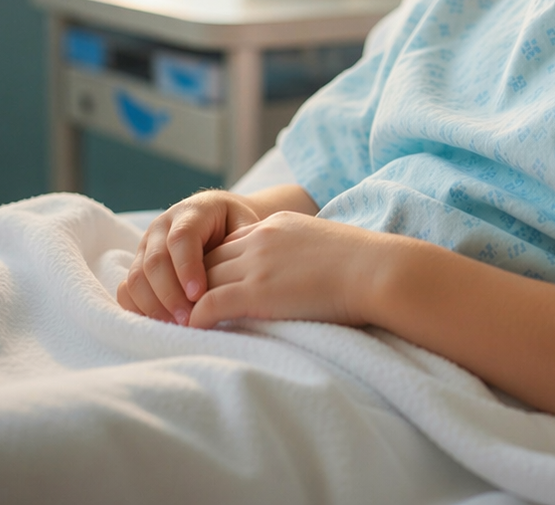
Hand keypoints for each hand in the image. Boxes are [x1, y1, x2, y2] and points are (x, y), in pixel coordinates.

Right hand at [117, 190, 261, 324]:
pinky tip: (160, 322)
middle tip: (190, 319)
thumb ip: (244, 240)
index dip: (187, 268)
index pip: (182, 238)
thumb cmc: (237, 224)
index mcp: (192, 211)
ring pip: (138, 277)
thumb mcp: (246, 223)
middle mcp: (163, 226)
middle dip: (170, 294)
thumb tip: (241, 268)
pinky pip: (127, 288)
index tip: (199, 295)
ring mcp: (146, 245)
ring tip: (179, 325)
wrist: (221, 218)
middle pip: (156, 261)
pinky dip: (139, 308)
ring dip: (154, 305)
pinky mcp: (138, 264)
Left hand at [188, 212, 376, 329]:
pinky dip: (196, 319)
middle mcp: (261, 238)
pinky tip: (191, 332)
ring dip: (189, 303)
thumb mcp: (324, 242)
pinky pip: (209, 306)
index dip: (218, 264)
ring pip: (203, 281)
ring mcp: (257, 264)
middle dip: (195, 283)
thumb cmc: (364, 263)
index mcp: (278, 223)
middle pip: (210, 259)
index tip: (210, 284)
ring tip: (178, 323)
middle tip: (182, 307)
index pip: (231, 242)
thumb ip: (300, 251)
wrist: (376, 270)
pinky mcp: (256, 292)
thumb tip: (300, 272)